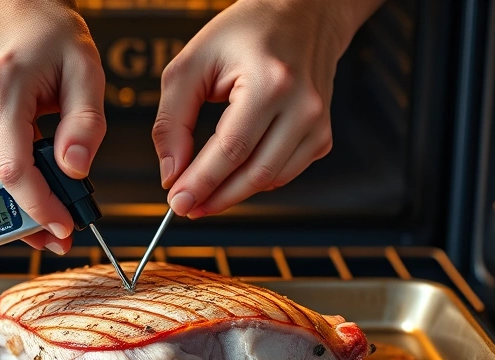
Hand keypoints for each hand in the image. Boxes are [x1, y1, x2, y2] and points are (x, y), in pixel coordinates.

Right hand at [0, 0, 105, 253]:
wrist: (8, 8)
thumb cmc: (47, 33)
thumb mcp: (85, 68)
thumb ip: (86, 122)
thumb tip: (76, 169)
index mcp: (1, 90)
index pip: (12, 170)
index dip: (37, 207)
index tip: (62, 228)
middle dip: (28, 218)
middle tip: (60, 233)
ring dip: (15, 209)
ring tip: (51, 213)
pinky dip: (4, 188)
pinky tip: (30, 186)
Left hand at [153, 0, 382, 217]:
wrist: (301, 14)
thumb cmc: (245, 33)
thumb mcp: (192, 64)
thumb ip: (173, 120)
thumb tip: (172, 172)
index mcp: (270, 82)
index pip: (232, 149)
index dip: (202, 182)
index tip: (177, 202)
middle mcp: (302, 105)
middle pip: (254, 173)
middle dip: (215, 197)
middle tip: (186, 206)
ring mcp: (317, 123)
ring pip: (270, 180)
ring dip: (234, 193)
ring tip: (204, 194)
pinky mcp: (322, 136)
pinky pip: (284, 173)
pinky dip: (255, 180)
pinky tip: (234, 175)